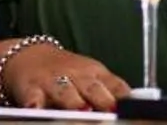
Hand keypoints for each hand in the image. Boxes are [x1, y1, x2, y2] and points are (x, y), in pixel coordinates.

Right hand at [0, 42, 130, 111]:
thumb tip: (136, 106)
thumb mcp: (92, 76)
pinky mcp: (31, 89)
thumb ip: (112, 91)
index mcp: (95, 73)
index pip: (115, 86)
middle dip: (102, 100)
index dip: (124, 97)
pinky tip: (37, 108)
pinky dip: (35, 103)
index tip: (131, 108)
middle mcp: (76, 76)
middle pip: (92, 88)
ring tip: (80, 110)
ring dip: (73, 102)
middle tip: (110, 111)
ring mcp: (53, 81)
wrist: (29, 55)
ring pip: (65, 92)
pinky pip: (33, 97)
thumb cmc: (68, 73)